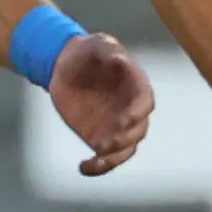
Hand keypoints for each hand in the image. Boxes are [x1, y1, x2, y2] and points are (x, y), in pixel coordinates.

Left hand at [45, 30, 154, 178]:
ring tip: (96, 157)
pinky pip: (105, 158)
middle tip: (105, 143)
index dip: (137, 113)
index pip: (145, 103)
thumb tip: (120, 60)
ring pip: (125, 149)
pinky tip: (83, 167)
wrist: (66, 66)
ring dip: (114, 157)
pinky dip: (98, 167)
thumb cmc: (87, 52)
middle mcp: (131, 109)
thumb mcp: (97, 44)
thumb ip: (109, 50)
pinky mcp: (100, 137)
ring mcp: (117, 126)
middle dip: (125, 138)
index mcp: (135, 86)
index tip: (123, 120)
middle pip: (138, 131)